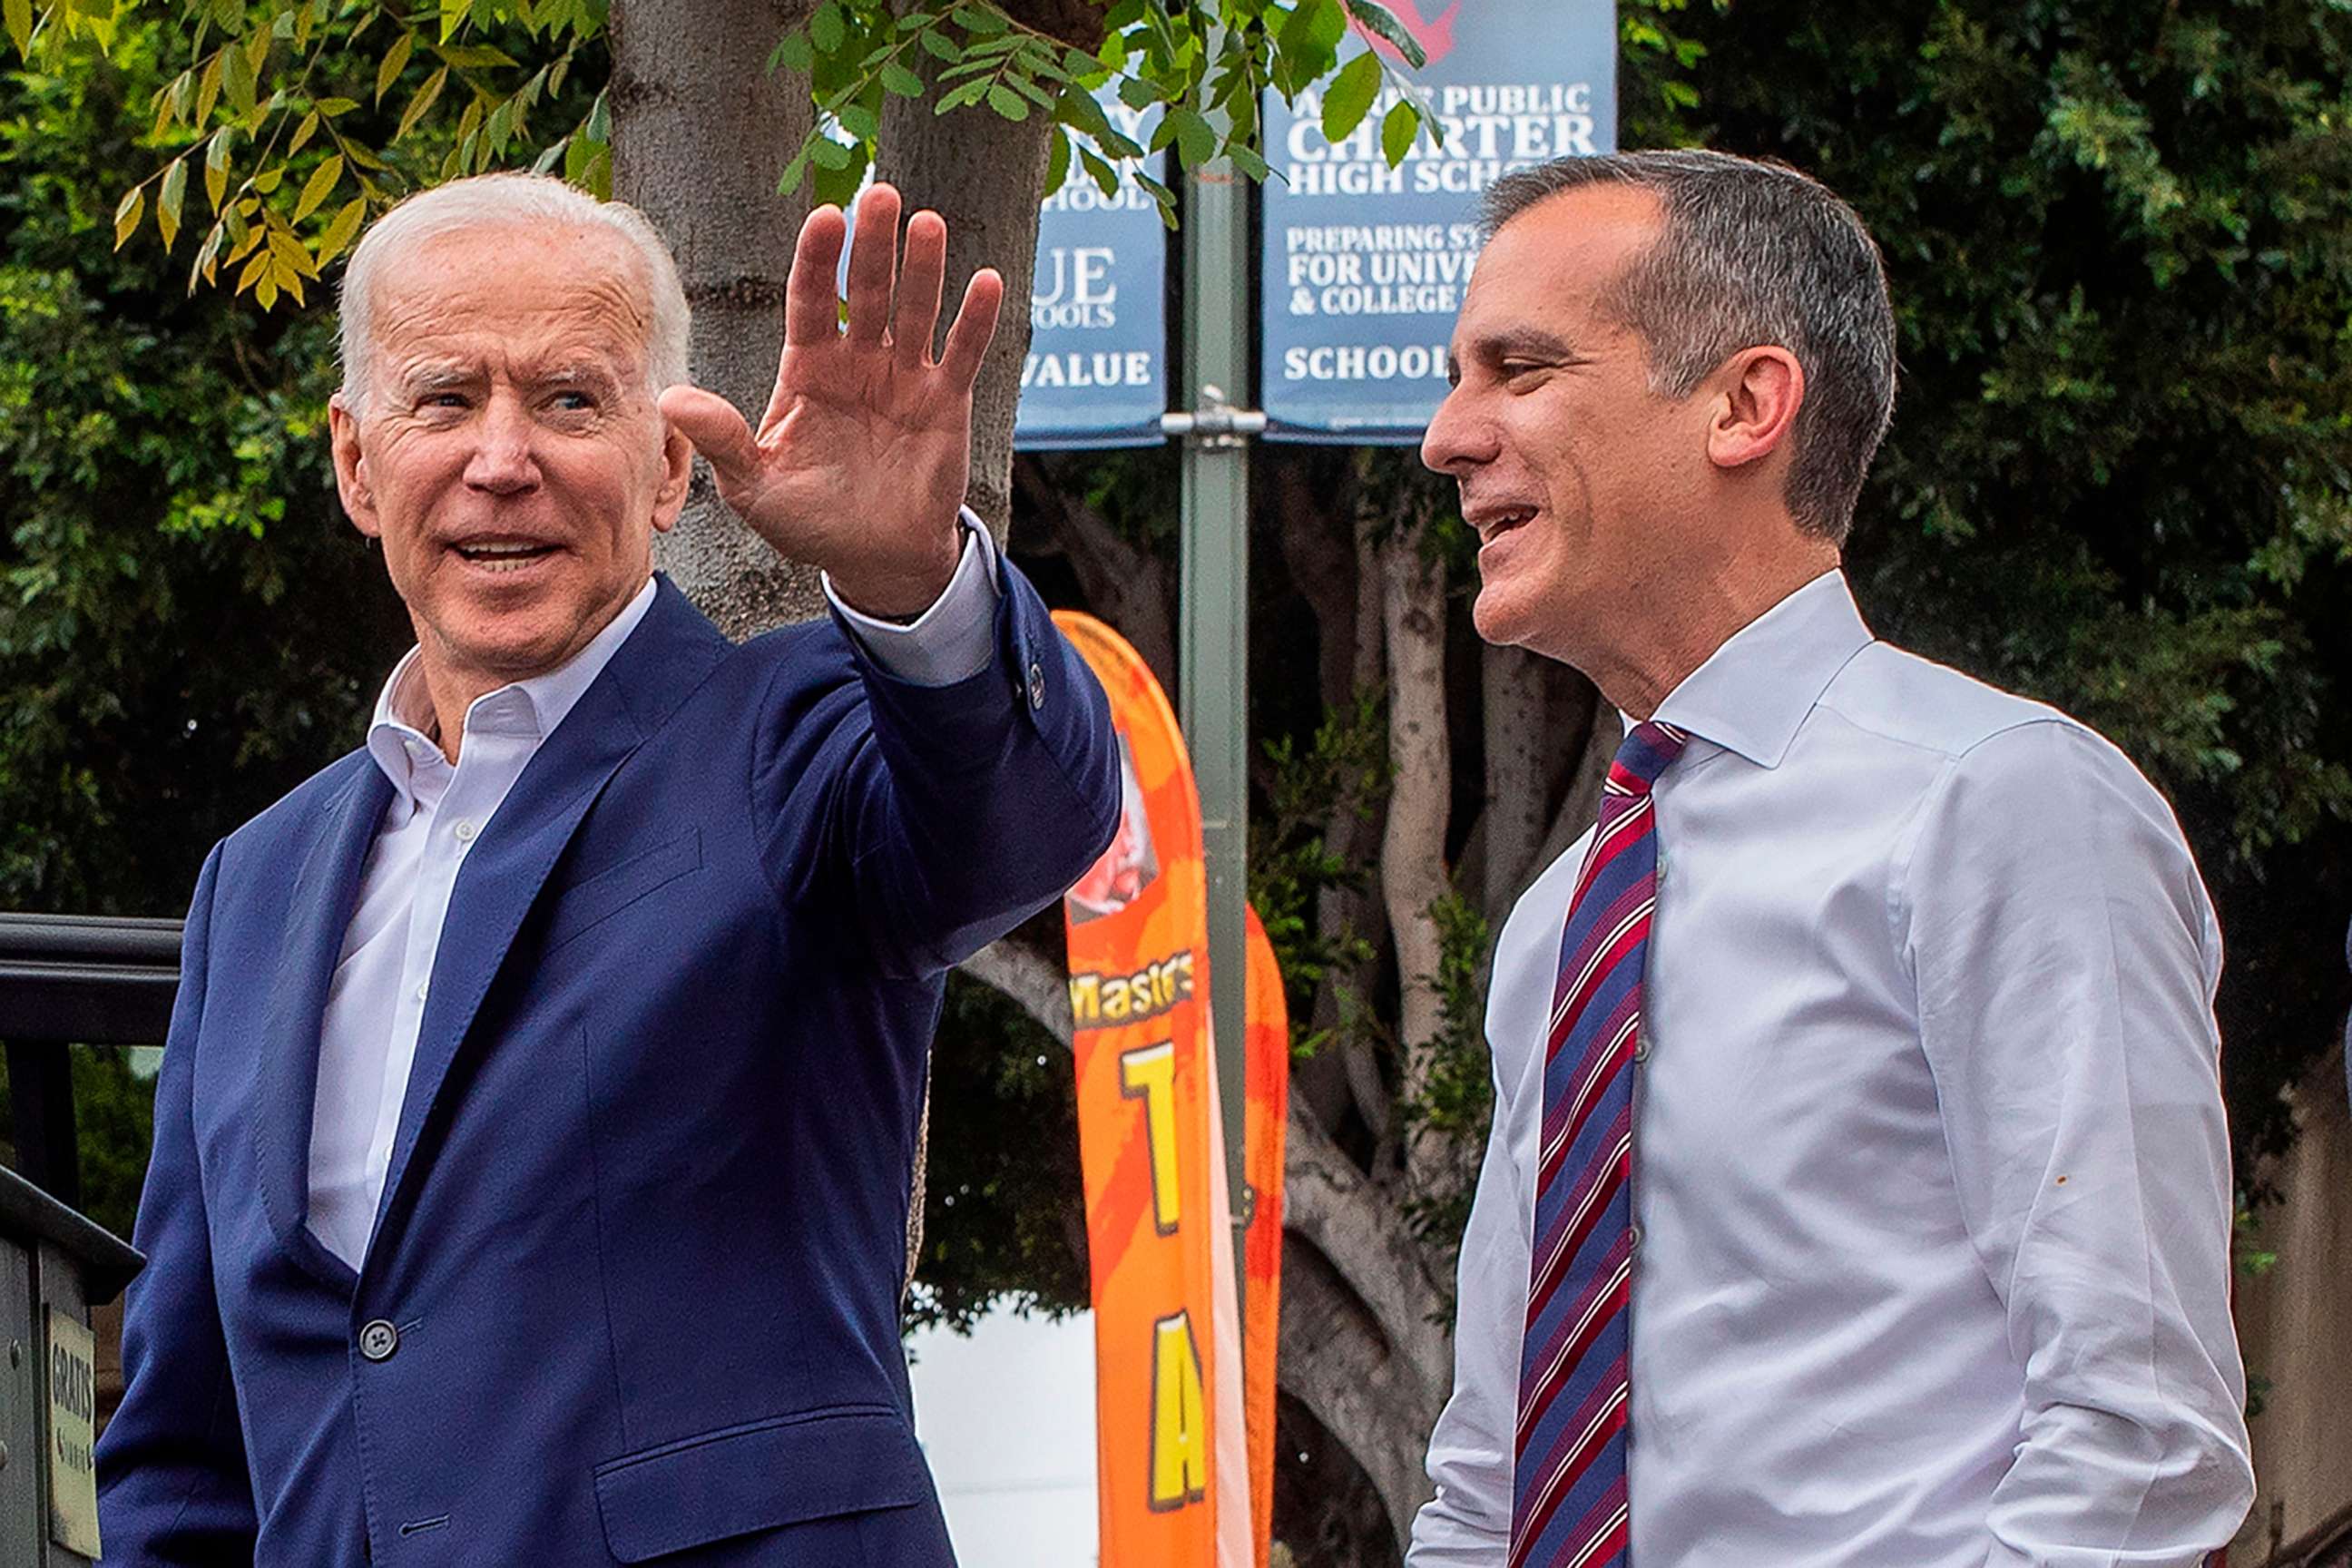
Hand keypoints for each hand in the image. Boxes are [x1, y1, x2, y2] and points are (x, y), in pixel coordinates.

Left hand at [660, 183, 1003, 616]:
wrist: (872, 559)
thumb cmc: (809, 520)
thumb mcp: (754, 485)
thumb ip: (722, 439)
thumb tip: (670, 400)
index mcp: (809, 369)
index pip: (811, 300)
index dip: (818, 260)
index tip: (826, 219)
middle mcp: (857, 362)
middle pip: (867, 291)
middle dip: (873, 245)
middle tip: (881, 195)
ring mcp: (904, 378)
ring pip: (915, 311)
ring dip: (924, 268)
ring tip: (929, 224)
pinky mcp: (945, 403)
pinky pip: (961, 354)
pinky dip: (974, 321)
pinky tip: (987, 282)